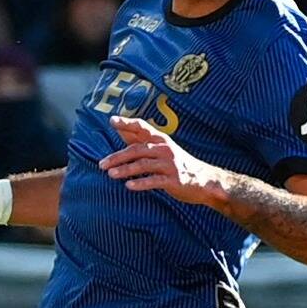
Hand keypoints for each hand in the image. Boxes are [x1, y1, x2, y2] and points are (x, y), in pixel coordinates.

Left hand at [98, 116, 226, 204]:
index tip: (112, 120)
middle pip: (137, 149)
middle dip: (118, 156)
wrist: (204, 181)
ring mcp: (170, 164)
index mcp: (161, 140)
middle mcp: (165, 149)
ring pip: (143, 164)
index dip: (127, 123)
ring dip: (125, 169)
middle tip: (102, 164)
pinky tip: (129, 186)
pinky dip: (141, 183)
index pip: (142, 127)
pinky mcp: (174, 180)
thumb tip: (121, 130)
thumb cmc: (178, 164)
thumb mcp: (162, 149)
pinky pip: (154, 181)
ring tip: (111, 174)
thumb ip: (142, 141)